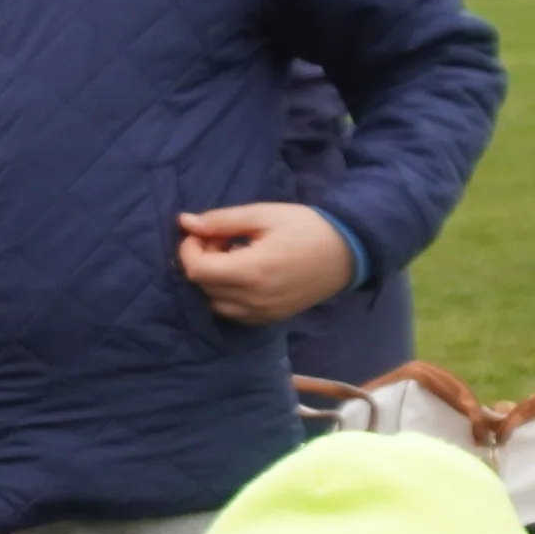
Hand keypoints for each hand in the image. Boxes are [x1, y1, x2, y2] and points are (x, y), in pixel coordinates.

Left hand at [175, 202, 354, 324]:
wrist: (349, 252)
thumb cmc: (307, 227)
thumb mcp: (264, 215)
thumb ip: (222, 220)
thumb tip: (185, 222)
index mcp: (252, 271)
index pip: (197, 270)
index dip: (189, 250)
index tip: (200, 233)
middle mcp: (254, 299)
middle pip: (203, 286)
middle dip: (201, 261)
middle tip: (220, 239)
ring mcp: (263, 313)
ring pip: (215, 303)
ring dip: (213, 280)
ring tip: (232, 257)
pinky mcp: (271, 319)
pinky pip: (234, 313)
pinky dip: (228, 295)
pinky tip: (244, 274)